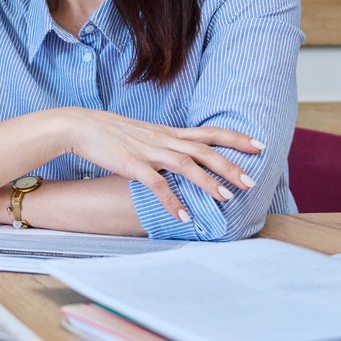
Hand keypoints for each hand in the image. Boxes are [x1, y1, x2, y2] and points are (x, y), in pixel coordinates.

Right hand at [56, 108, 261, 221]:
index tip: (259, 145)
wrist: (80, 126)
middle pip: (204, 149)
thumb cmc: (110, 133)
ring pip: (185, 164)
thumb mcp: (143, 135)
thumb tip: (182, 158)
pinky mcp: (132, 164)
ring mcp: (148, 151)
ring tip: (227, 198)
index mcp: (168, 132)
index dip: (235, 137)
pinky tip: (184, 215)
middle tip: (252, 182)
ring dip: (208, 181)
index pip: (208, 132)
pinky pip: (156, 184)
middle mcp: (163, 139)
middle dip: (230, 165)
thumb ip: (164, 145)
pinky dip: (171, 200)